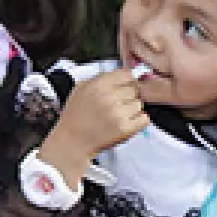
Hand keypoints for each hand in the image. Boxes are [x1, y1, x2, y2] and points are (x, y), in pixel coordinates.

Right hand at [40, 69, 149, 186]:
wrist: (72, 141)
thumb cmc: (76, 115)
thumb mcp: (81, 89)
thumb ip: (102, 79)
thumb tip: (125, 74)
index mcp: (98, 85)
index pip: (127, 74)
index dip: (126, 82)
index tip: (123, 88)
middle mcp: (109, 97)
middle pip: (134, 89)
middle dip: (128, 96)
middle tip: (118, 105)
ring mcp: (118, 114)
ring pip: (139, 104)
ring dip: (132, 110)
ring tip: (119, 116)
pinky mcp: (125, 129)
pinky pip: (144, 118)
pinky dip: (139, 121)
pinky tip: (126, 123)